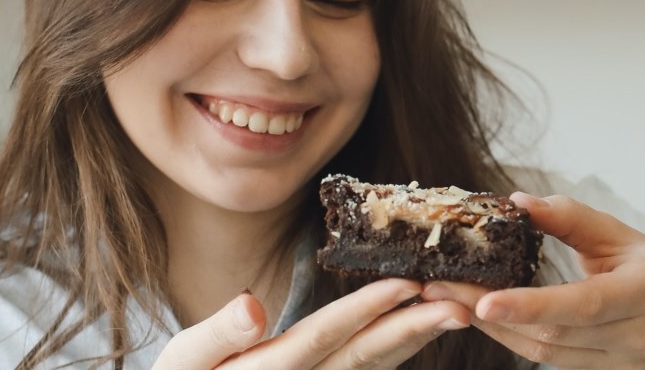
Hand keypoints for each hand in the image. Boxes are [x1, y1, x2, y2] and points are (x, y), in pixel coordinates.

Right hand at [153, 278, 469, 368]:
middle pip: (365, 357)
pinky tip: (425, 329)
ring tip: (456, 313)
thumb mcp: (184, 363)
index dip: (366, 311)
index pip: (325, 337)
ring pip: (376, 368)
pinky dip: (399, 352)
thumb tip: (252, 305)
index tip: (405, 284)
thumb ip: (217, 335)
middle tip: (459, 304)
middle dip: (413, 328)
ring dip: (416, 340)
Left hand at [421, 193, 644, 368]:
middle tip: (438, 285)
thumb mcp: (616, 233)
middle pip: (553, 335)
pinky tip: (480, 315)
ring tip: (446, 297)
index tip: (485, 299)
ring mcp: (621, 366)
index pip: (584, 304)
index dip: (533, 305)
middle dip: (489, 311)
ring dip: (492, 327)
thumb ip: (569, 217)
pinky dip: (510, 337)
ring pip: (543, 354)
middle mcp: (638, 337)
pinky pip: (546, 361)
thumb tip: (518, 202)